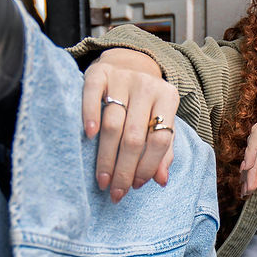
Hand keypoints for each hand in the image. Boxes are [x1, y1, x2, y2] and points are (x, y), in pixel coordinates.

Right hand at [82, 48, 179, 201]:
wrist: (129, 64)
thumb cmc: (146, 104)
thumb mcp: (160, 122)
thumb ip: (163, 151)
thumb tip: (161, 180)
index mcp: (168, 98)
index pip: (160, 139)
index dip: (148, 166)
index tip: (135, 186)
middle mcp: (147, 86)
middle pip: (134, 136)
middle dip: (124, 169)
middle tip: (115, 192)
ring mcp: (123, 78)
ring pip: (113, 123)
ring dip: (106, 156)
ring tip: (102, 179)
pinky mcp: (99, 72)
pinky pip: (92, 94)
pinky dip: (90, 115)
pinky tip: (88, 136)